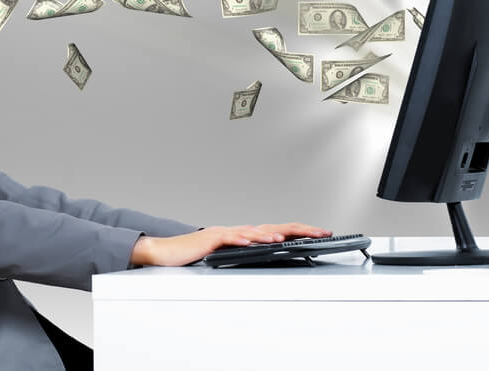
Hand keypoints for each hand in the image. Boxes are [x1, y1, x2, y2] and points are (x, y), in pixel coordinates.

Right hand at [131, 223, 331, 266]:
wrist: (167, 252)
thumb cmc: (194, 256)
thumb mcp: (226, 259)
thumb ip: (244, 257)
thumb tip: (267, 261)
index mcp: (243, 236)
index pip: (277, 232)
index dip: (300, 232)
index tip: (321, 234)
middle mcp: (237, 231)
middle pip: (273, 227)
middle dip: (300, 229)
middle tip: (321, 231)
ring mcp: (224, 233)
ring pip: (253, 231)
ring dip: (271, 235)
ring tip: (288, 239)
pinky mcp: (211, 239)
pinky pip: (229, 238)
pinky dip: (242, 239)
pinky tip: (254, 241)